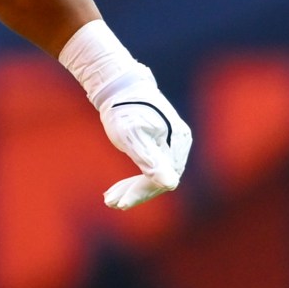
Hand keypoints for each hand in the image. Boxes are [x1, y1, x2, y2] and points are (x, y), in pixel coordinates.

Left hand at [93, 68, 190, 209]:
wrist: (119, 84)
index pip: (163, 179)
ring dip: (132, 189)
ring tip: (109, 199)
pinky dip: (134, 179)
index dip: (141, 193)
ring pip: (154, 175)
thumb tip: (170, 184)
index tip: (119, 204)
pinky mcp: (161, 142)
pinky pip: (151, 167)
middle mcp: (179, 145)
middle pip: (160, 179)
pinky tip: (118, 189)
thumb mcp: (133, 137)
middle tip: (110, 202)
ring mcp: (171, 143)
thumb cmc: (124, 109)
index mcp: (177, 144)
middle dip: (134, 193)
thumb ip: (151, 162)